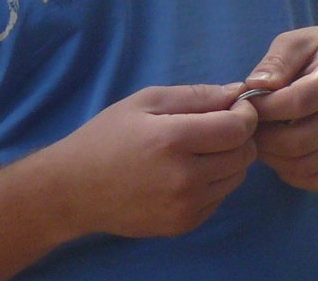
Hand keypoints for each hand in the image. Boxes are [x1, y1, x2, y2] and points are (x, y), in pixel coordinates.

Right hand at [45, 84, 257, 237]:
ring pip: (237, 177)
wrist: (72, 191)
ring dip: (229, 160)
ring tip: (200, 149)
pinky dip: (215, 182)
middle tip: (217, 127)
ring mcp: (184, 206)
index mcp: (173, 140)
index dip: (245, 114)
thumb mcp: (147, 101)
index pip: (239, 129)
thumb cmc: (108, 137)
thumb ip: (197, 95)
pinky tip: (188, 172)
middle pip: (244, 154)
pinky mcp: (183, 225)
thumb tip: (238, 92)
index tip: (234, 107)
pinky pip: (220, 197)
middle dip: (239, 136)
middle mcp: (184, 178)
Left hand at [239, 27, 317, 189]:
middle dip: (262, 137)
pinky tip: (280, 152)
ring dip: (272, 157)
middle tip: (249, 124)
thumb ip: (276, 62)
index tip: (247, 100)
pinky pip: (314, 180)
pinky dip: (289, 173)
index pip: (297, 103)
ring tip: (261, 137)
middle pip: (297, 141)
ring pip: (303, 166)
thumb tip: (255, 87)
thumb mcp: (296, 42)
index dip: (264, 107)